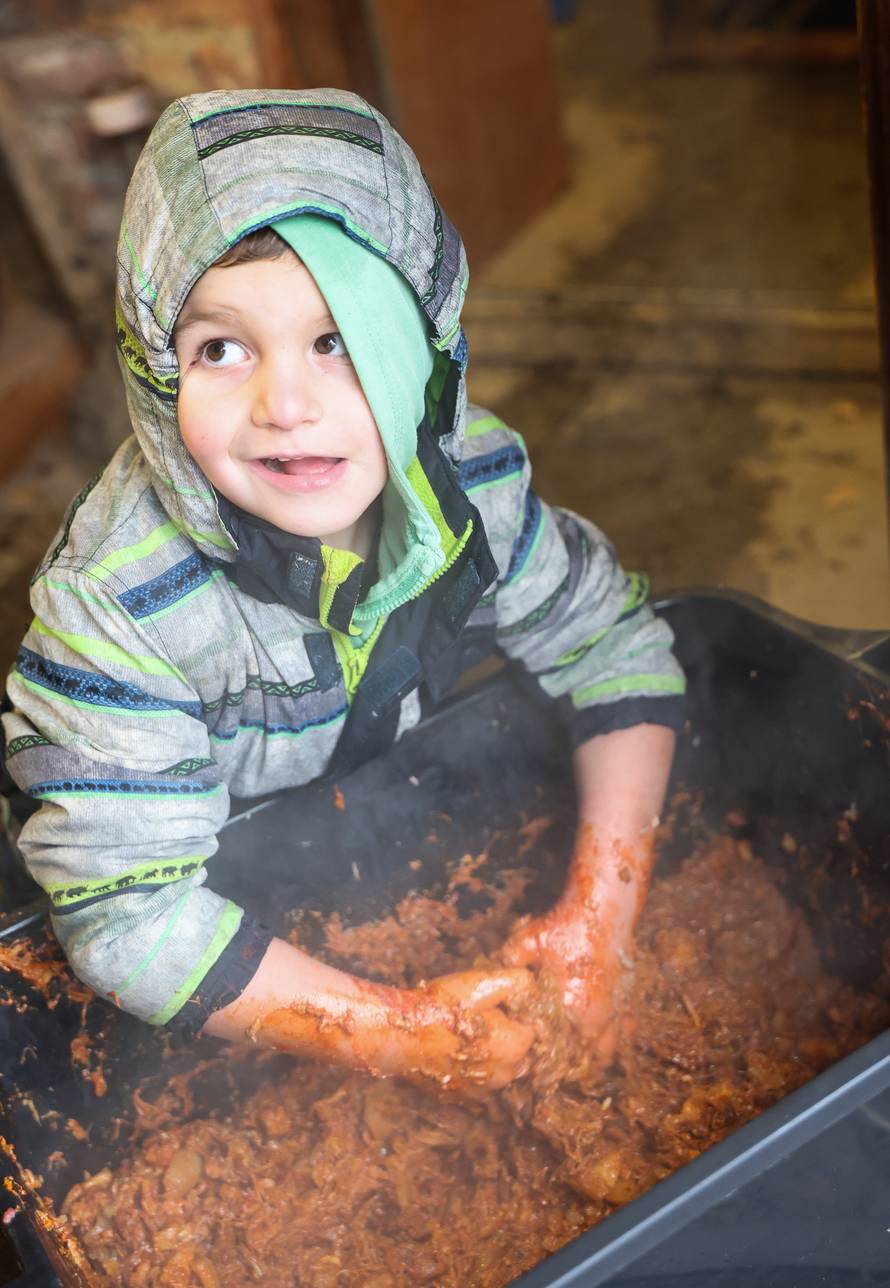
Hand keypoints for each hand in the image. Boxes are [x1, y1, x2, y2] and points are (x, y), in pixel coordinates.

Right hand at [395, 967, 535, 1094]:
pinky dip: (472, 1071)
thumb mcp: (480, 984)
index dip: (513, 1014)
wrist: (401, 1035)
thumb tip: (533, 984)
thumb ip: (515, 981)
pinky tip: (454, 1053)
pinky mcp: (462, 1098)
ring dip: (490, 1056)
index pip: (531, 1029)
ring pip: (498, 1070)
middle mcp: (503, 1076)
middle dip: (506, 1037)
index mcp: (514, 1047)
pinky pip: (478, 1084)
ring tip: (463, 1036)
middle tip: (477, 1019)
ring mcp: (482, 1092)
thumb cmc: (441, 1007)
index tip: (493, 1007)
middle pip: (517, 1052)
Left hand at [502, 899, 628, 1061]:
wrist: (605, 908)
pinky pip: (626, 1029)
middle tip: (557, 1073)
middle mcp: (596, 1015)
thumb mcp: (527, 941)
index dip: (545, 1063)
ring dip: (594, 1058)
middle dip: (570, 1067)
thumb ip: (508, 961)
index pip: (556, 1050)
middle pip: (584, 1058)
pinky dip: (616, 1038)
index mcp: (569, 1008)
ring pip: (608, 1049)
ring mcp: (616, 1008)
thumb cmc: (566, 926)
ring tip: (582, 1067)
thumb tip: (488, 973)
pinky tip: (607, 1040)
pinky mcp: (628, 996)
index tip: (535, 1070)